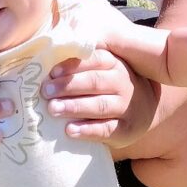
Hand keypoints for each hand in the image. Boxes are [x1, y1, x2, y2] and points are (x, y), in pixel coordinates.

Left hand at [41, 48, 157, 145]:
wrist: (140, 113)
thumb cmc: (108, 87)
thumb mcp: (102, 70)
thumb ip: (79, 63)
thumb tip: (49, 55)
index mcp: (114, 64)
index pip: (94, 60)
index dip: (72, 66)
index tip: (52, 73)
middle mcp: (123, 83)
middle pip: (95, 82)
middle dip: (68, 86)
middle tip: (46, 91)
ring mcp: (127, 107)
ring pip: (100, 105)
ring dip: (75, 107)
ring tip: (53, 109)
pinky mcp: (126, 129)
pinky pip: (107, 130)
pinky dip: (88, 130)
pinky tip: (70, 130)